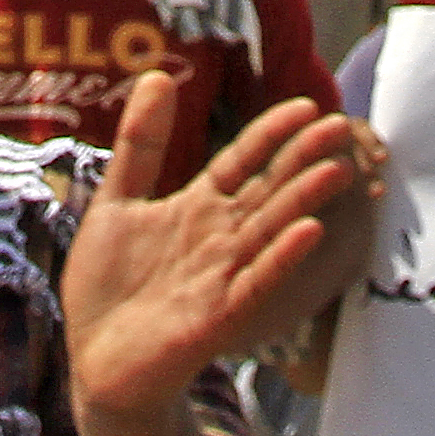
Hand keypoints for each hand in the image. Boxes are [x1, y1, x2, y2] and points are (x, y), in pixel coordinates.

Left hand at [63, 78, 374, 416]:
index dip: (270, 135)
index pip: (242, 163)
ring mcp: (220, 277)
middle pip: (266, 192)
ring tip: (337, 170)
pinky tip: (309, 233)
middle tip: (341, 126)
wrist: (93, 361)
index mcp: (196, 208)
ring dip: (302, 202)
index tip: (305, 105)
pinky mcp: (215, 318)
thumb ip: (139, 144)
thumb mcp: (115, 201)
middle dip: (302, 160)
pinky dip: (281, 259)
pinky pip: (254, 283)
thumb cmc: (107, 286)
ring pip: (269, 232)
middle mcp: (217, 239)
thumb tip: (159, 74)